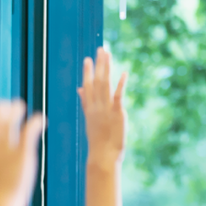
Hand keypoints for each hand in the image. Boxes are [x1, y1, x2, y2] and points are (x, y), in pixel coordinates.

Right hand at [78, 47, 127, 166]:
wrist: (102, 155)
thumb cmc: (98, 140)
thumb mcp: (90, 119)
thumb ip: (86, 102)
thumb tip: (80, 89)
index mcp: (90, 108)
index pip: (87, 86)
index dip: (87, 72)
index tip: (88, 59)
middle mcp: (96, 106)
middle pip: (96, 81)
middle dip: (98, 65)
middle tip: (101, 49)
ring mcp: (106, 109)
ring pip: (105, 84)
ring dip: (106, 68)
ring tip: (108, 54)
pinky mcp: (116, 113)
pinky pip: (118, 96)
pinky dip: (120, 84)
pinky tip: (124, 73)